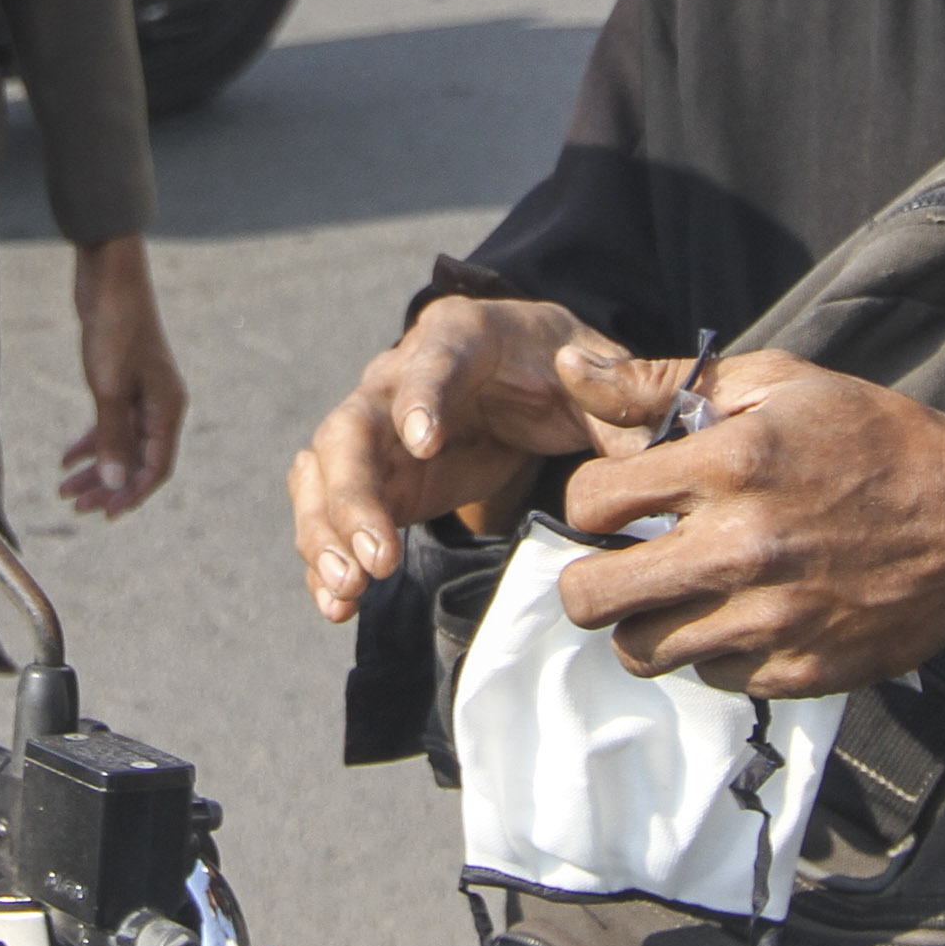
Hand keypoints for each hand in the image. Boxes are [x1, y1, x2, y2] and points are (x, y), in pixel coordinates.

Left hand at [61, 236, 183, 516]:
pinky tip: (67, 458)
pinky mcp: (124, 382)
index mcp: (167, 409)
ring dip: (96, 468)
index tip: (104, 513)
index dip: (131, 494)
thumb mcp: (109, 388)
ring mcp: (142, 395)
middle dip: (108, 486)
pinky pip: (111, 425)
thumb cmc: (115, 328)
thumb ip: (112, 437)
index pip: (155, 468)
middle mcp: (160, 406)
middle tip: (75, 506)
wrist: (110, 278)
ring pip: (122, 445)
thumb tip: (114, 482)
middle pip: (137, 461)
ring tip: (65, 489)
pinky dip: (92, 442)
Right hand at [284, 296, 692, 621]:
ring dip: (326, 532)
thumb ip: (621, 398)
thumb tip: (618, 407)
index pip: (427, 363)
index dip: (418, 399)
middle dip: (354, 495)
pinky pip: (328, 510)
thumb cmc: (565, 369)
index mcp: (459, 339)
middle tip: (378, 560)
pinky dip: (324, 556)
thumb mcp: (600, 377)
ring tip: (346, 595)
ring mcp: (375, 429)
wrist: (530, 370)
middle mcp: (396, 377)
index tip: (423, 446)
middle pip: (351, 427)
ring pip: (323, 471)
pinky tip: (337, 606)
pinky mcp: (372, 476)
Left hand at [552, 354, 944, 695]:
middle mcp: (742, 549)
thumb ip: (661, 383)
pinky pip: (707, 677)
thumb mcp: (779, 382)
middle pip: (592, 598)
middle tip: (620, 563)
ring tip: (679, 592)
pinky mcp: (798, 672)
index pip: (590, 503)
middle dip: (589, 579)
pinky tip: (741, 613)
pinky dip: (710, 650)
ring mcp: (770, 621)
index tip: (619, 502)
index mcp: (731, 465)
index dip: (590, 501)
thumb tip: (569, 365)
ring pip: (640, 650)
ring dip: (646, 621)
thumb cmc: (877, 440)